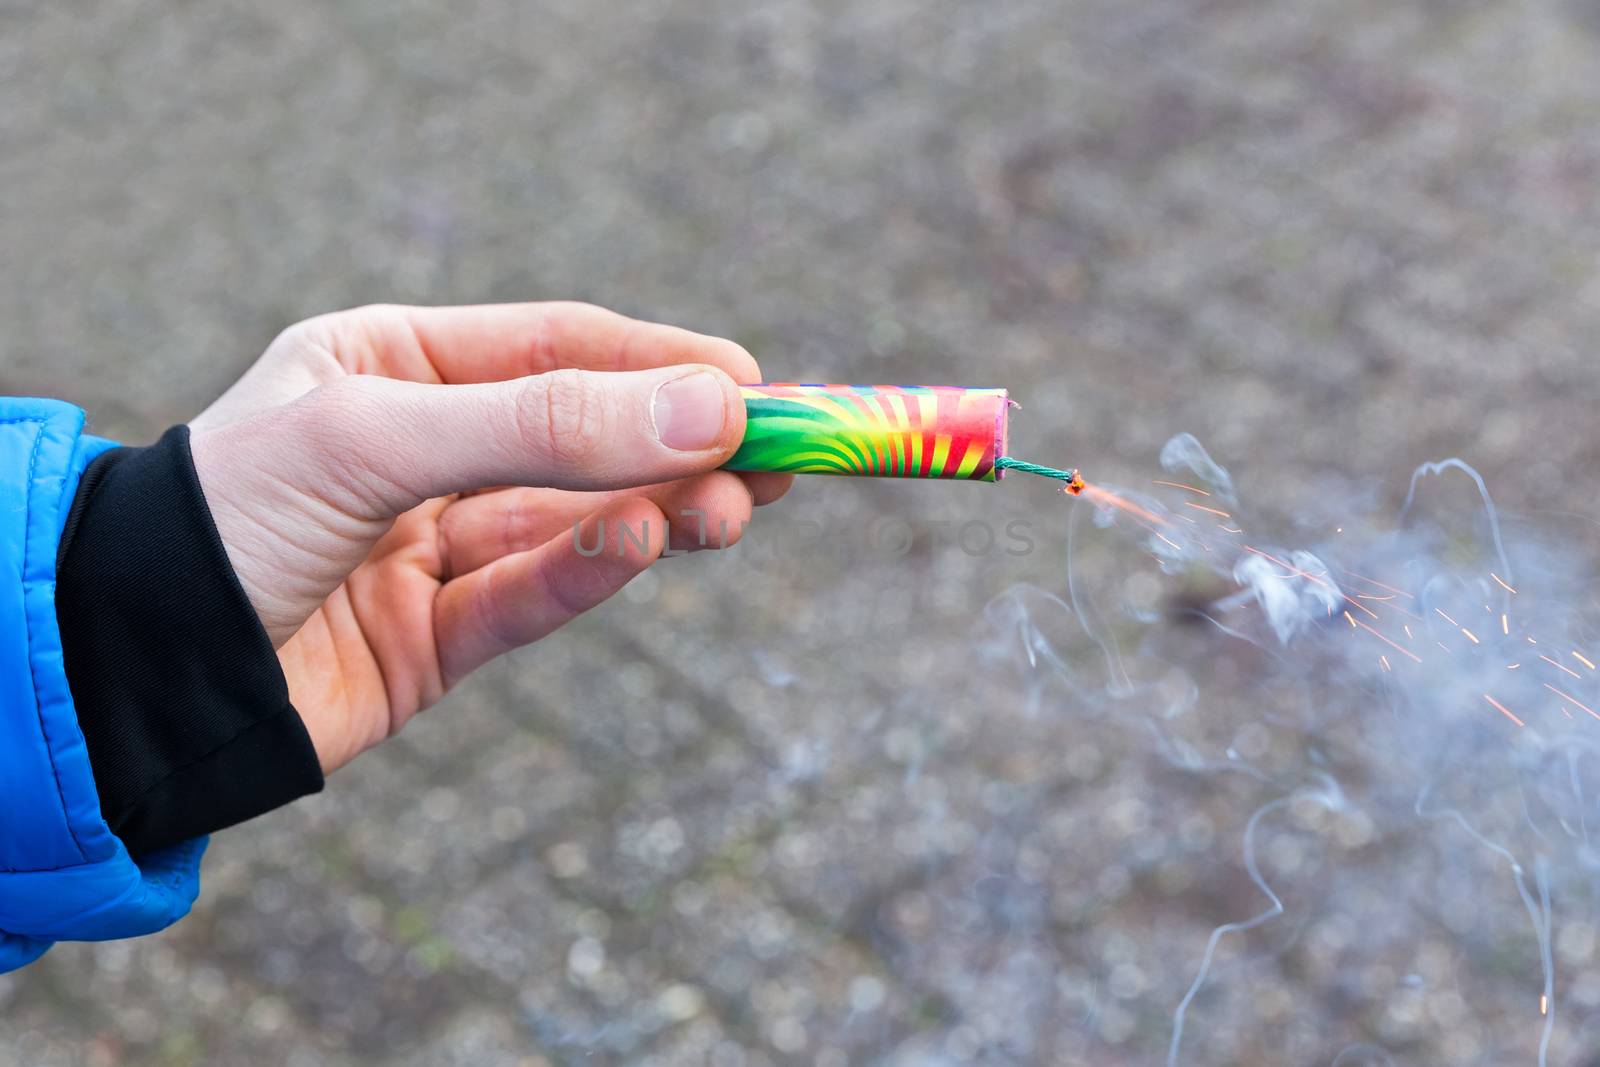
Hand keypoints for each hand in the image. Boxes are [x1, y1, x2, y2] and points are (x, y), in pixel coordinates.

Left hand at [187, 303, 790, 773]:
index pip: (556, 347)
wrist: (130, 674)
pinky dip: (592, 571)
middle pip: (583, 437)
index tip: (753, 385)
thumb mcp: (380, 438)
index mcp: (393, 364)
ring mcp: (431, 547)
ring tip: (730, 510)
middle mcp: (421, 449)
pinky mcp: (437, 639)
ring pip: (572, 520)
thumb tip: (712, 406)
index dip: (660, 362)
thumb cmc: (228, 515)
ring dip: (656, 511)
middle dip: (677, 446)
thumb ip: (544, 423)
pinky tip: (644, 547)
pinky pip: (533, 595)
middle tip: (774, 460)